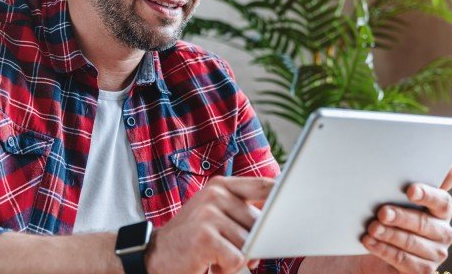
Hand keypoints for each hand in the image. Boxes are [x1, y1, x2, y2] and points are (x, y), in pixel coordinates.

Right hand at [144, 176, 271, 273]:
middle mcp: (214, 195)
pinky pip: (237, 259)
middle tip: (227, 250)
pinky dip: (226, 270)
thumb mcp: (214, 214)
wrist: (154, 256)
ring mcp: (209, 214)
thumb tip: (279, 217)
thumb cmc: (191, 238)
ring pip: (249, 244)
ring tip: (214, 256)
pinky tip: (209, 264)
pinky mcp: (205, 236)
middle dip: (251, 244)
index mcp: (220, 186)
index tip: (297, 203)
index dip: (283, 197)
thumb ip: (241, 210)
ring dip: (236, 259)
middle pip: (259, 224)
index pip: (263, 186)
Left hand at [358, 165, 451, 273]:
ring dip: (389, 235)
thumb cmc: (390, 217)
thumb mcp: (399, 198)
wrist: (375, 247)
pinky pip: (403, 261)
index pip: (442, 201)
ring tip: (371, 228)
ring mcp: (435, 254)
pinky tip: (369, 242)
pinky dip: (384, 250)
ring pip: (411, 242)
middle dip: (400, 216)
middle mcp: (443, 232)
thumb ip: (418, 183)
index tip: (409, 190)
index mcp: (442, 211)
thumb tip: (450, 168)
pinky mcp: (423, 271)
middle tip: (381, 212)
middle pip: (423, 223)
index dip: (427, 195)